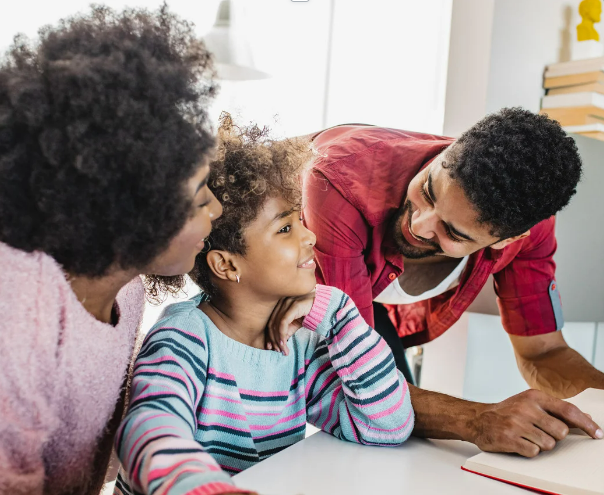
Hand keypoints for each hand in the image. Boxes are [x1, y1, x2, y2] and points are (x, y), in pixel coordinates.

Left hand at [266, 291, 315, 355]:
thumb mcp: (296, 323)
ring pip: (277, 324)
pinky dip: (282, 334)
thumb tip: (279, 343)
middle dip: (273, 339)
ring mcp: (287, 302)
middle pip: (272, 323)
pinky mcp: (294, 305)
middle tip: (277, 351)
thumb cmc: (310, 313)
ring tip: (282, 350)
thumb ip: (287, 330)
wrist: (325, 306)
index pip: (270, 322)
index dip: (269, 335)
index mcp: (280, 305)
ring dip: (278, 340)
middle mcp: (282, 302)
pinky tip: (284, 343)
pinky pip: (284, 322)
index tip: (270, 347)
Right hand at [470, 389, 602, 456]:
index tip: (597, 433)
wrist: (477, 418)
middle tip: (541, 433)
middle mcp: (526, 408)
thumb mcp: (529, 403)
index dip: (586, 424)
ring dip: (541, 445)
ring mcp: (517, 423)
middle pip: (561, 431)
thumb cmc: (507, 412)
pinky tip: (519, 443)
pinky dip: (529, 451)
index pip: (568, 410)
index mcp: (534, 397)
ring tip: (527, 437)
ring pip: (549, 444)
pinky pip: (534, 452)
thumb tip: (584, 418)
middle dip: (555, 437)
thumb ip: (555, 410)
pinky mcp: (509, 438)